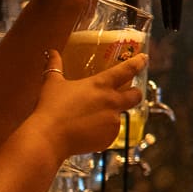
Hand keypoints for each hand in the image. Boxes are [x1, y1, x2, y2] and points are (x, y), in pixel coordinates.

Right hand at [27, 52, 143, 157]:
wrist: (49, 138)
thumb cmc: (51, 108)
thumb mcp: (52, 83)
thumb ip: (55, 66)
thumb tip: (51, 53)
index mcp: (100, 85)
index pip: (126, 70)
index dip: (137, 63)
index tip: (143, 59)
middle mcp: (112, 102)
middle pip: (136, 96)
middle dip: (136, 93)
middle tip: (130, 92)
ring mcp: (113, 121)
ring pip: (119, 116)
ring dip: (110, 115)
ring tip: (91, 118)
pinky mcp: (109, 138)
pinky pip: (109, 133)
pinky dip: (101, 132)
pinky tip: (87, 131)